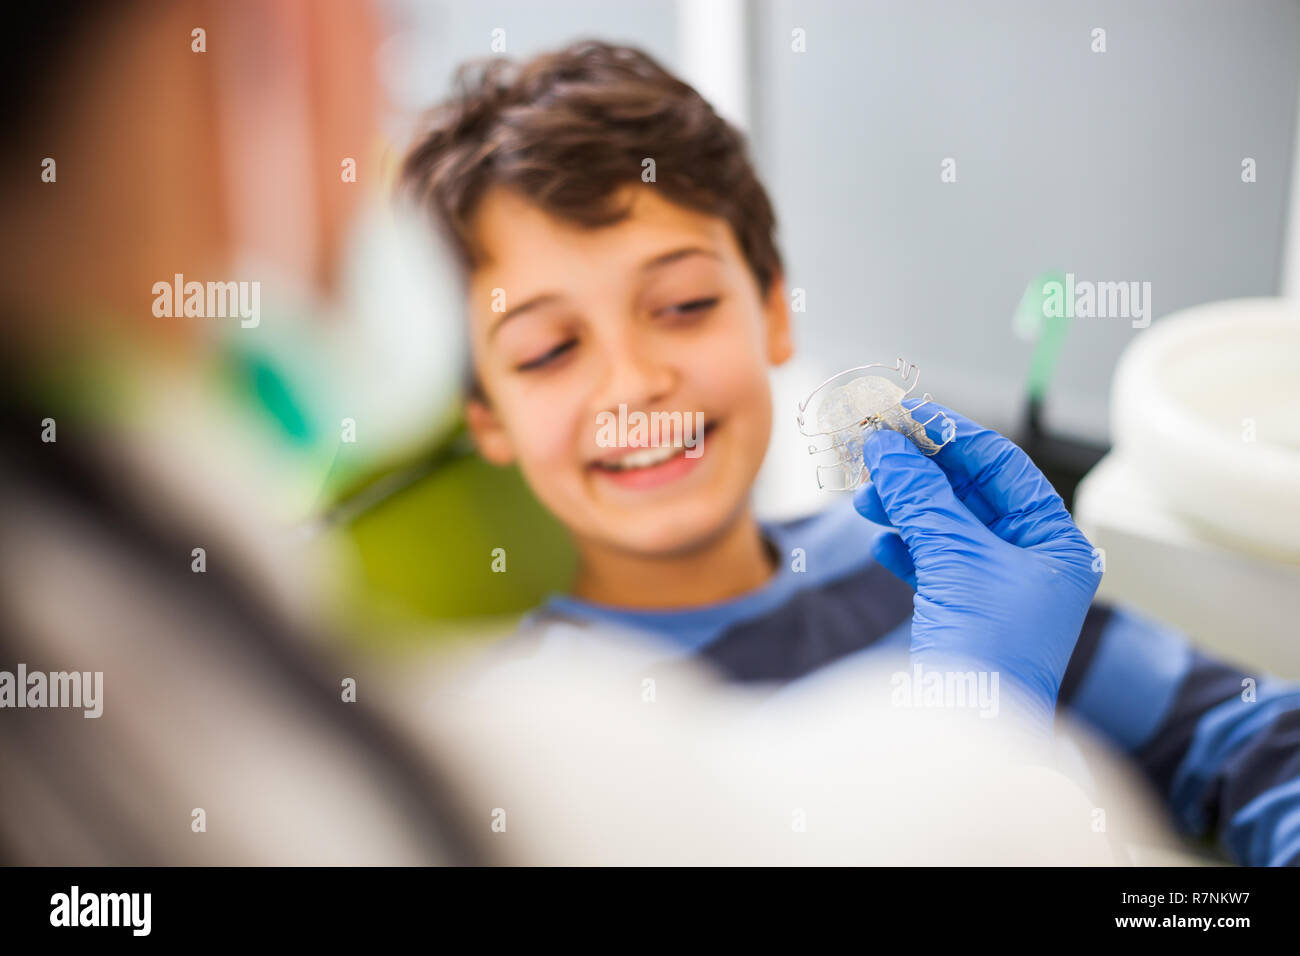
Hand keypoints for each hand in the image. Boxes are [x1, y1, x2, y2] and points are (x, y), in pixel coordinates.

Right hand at [853, 403, 1100, 729]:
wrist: (970, 738)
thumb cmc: (987, 654)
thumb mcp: (955, 560)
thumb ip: (921, 496)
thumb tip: (888, 445)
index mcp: (1056, 544)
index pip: (1002, 466)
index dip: (949, 435)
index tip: (902, 414)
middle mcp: (1034, 562)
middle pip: (970, 493)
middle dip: (918, 472)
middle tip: (871, 450)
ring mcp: (1000, 589)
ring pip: (947, 526)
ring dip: (904, 507)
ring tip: (866, 500)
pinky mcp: (966, 614)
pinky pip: (934, 562)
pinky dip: (906, 547)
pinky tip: (882, 543)